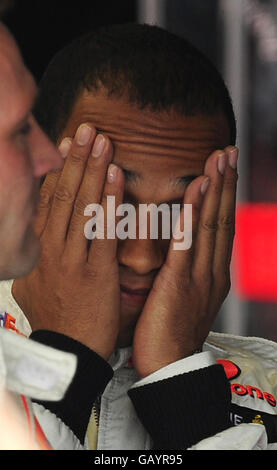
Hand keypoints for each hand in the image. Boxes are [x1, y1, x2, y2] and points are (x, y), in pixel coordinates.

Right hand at [12, 124, 123, 359]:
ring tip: (102, 141)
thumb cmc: (58, 317)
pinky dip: (108, 202)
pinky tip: (115, 177)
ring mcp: (71, 259)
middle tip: (87, 130)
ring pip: (79, 206)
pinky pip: (102, 231)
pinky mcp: (95, 272)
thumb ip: (34, 256)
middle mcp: (50, 248)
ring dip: (91, 171)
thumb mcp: (33, 284)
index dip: (57, 170)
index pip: (46, 201)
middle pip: (62, 195)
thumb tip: (32, 238)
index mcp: (37, 249)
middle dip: (75, 160)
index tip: (66, 145)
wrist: (70, 352)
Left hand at [132, 146, 238, 377]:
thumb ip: (187, 271)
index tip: (225, 169)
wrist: (169, 368)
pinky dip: (192, 214)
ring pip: (210, 225)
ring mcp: (200, 277)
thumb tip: (184, 251)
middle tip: (228, 151)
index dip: (224, 196)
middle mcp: (213, 271)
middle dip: (226, 184)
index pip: (220, 227)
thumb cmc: (170, 333)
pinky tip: (196, 189)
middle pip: (222, 219)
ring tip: (218, 159)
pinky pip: (187, 243)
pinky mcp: (179, 284)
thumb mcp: (185, 297)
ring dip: (215, 189)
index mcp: (213, 274)